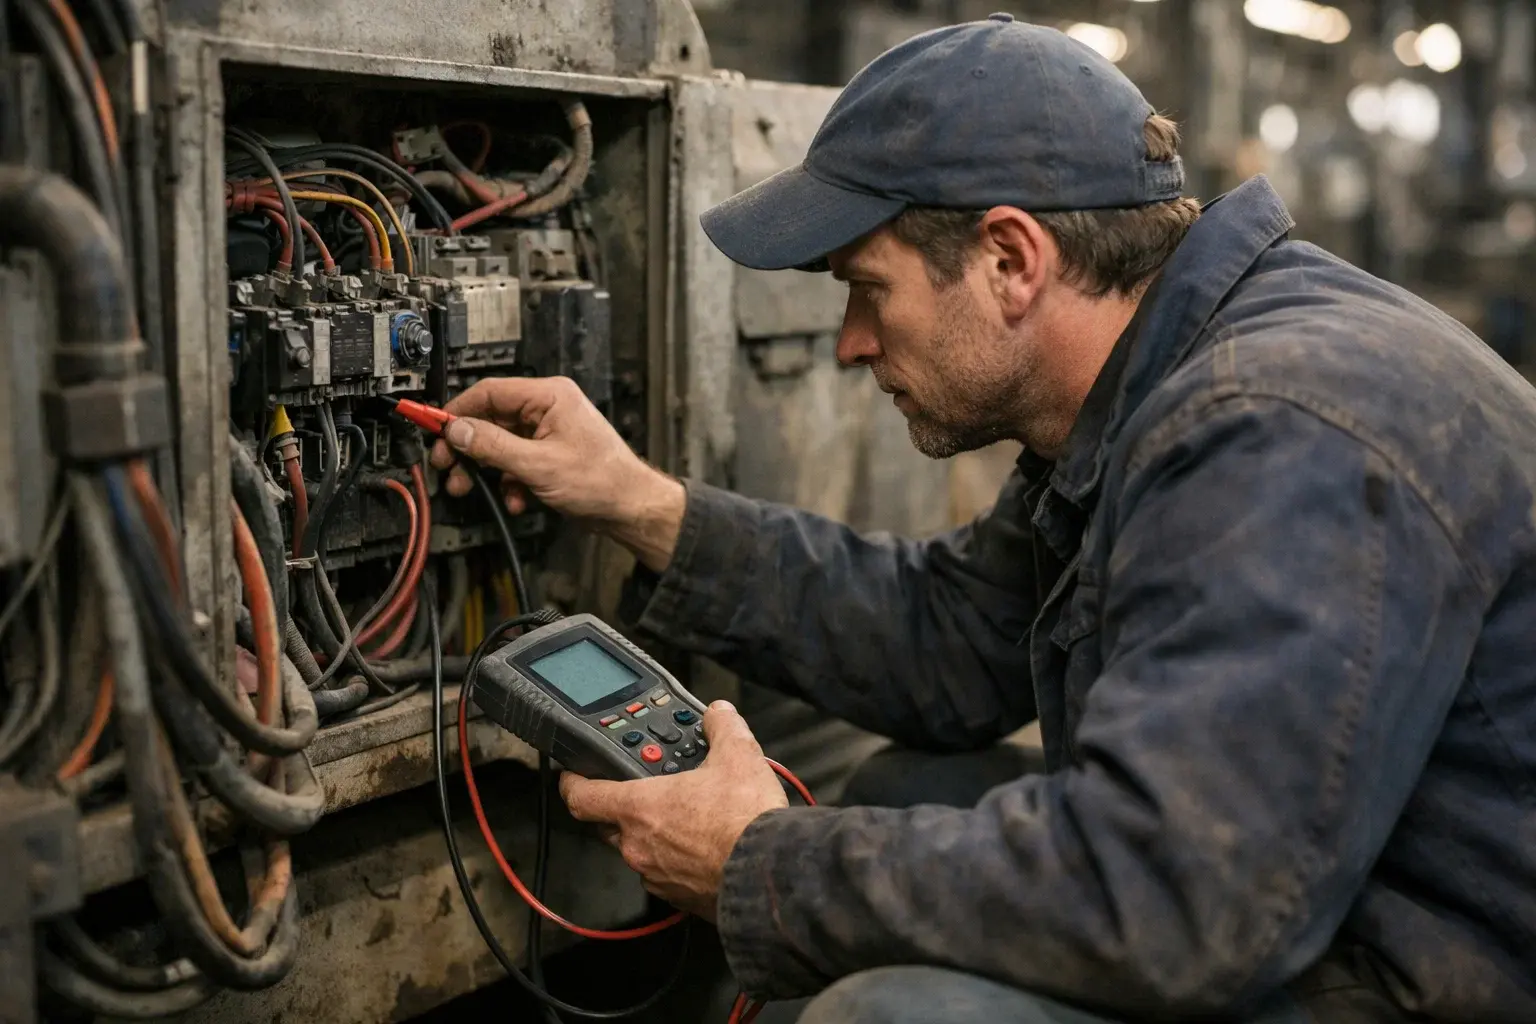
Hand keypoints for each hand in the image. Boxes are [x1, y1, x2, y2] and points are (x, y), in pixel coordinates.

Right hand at [428, 376, 685, 570]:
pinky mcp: (550, 455)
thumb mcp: (538, 464)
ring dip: (486, 469)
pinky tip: (515, 499)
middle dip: (468, 446)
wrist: (631, 509)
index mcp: (549, 396)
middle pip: (490, 419)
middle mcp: (548, 408)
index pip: (489, 392)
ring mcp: (549, 432)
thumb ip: (493, 446)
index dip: (458, 410)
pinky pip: (516, 462)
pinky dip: (509, 482)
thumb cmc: (603, 481)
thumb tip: (458, 430)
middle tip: (447, 465)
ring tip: (471, 487)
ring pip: (500, 444)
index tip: (434, 427)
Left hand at [559, 701, 787, 921]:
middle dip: (622, 806)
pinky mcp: (681, 900)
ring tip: (688, 818)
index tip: (573, 775)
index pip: (582, 797)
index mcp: (639, 807)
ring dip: (655, 835)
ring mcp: (657, 876)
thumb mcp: (738, 756)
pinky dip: (678, 861)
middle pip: (609, 824)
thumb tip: (719, 715)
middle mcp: (638, 846)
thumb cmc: (745, 821)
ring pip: (640, 851)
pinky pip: (667, 876)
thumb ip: (722, 727)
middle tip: (648, 789)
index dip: (572, 783)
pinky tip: (706, 848)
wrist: (771, 873)